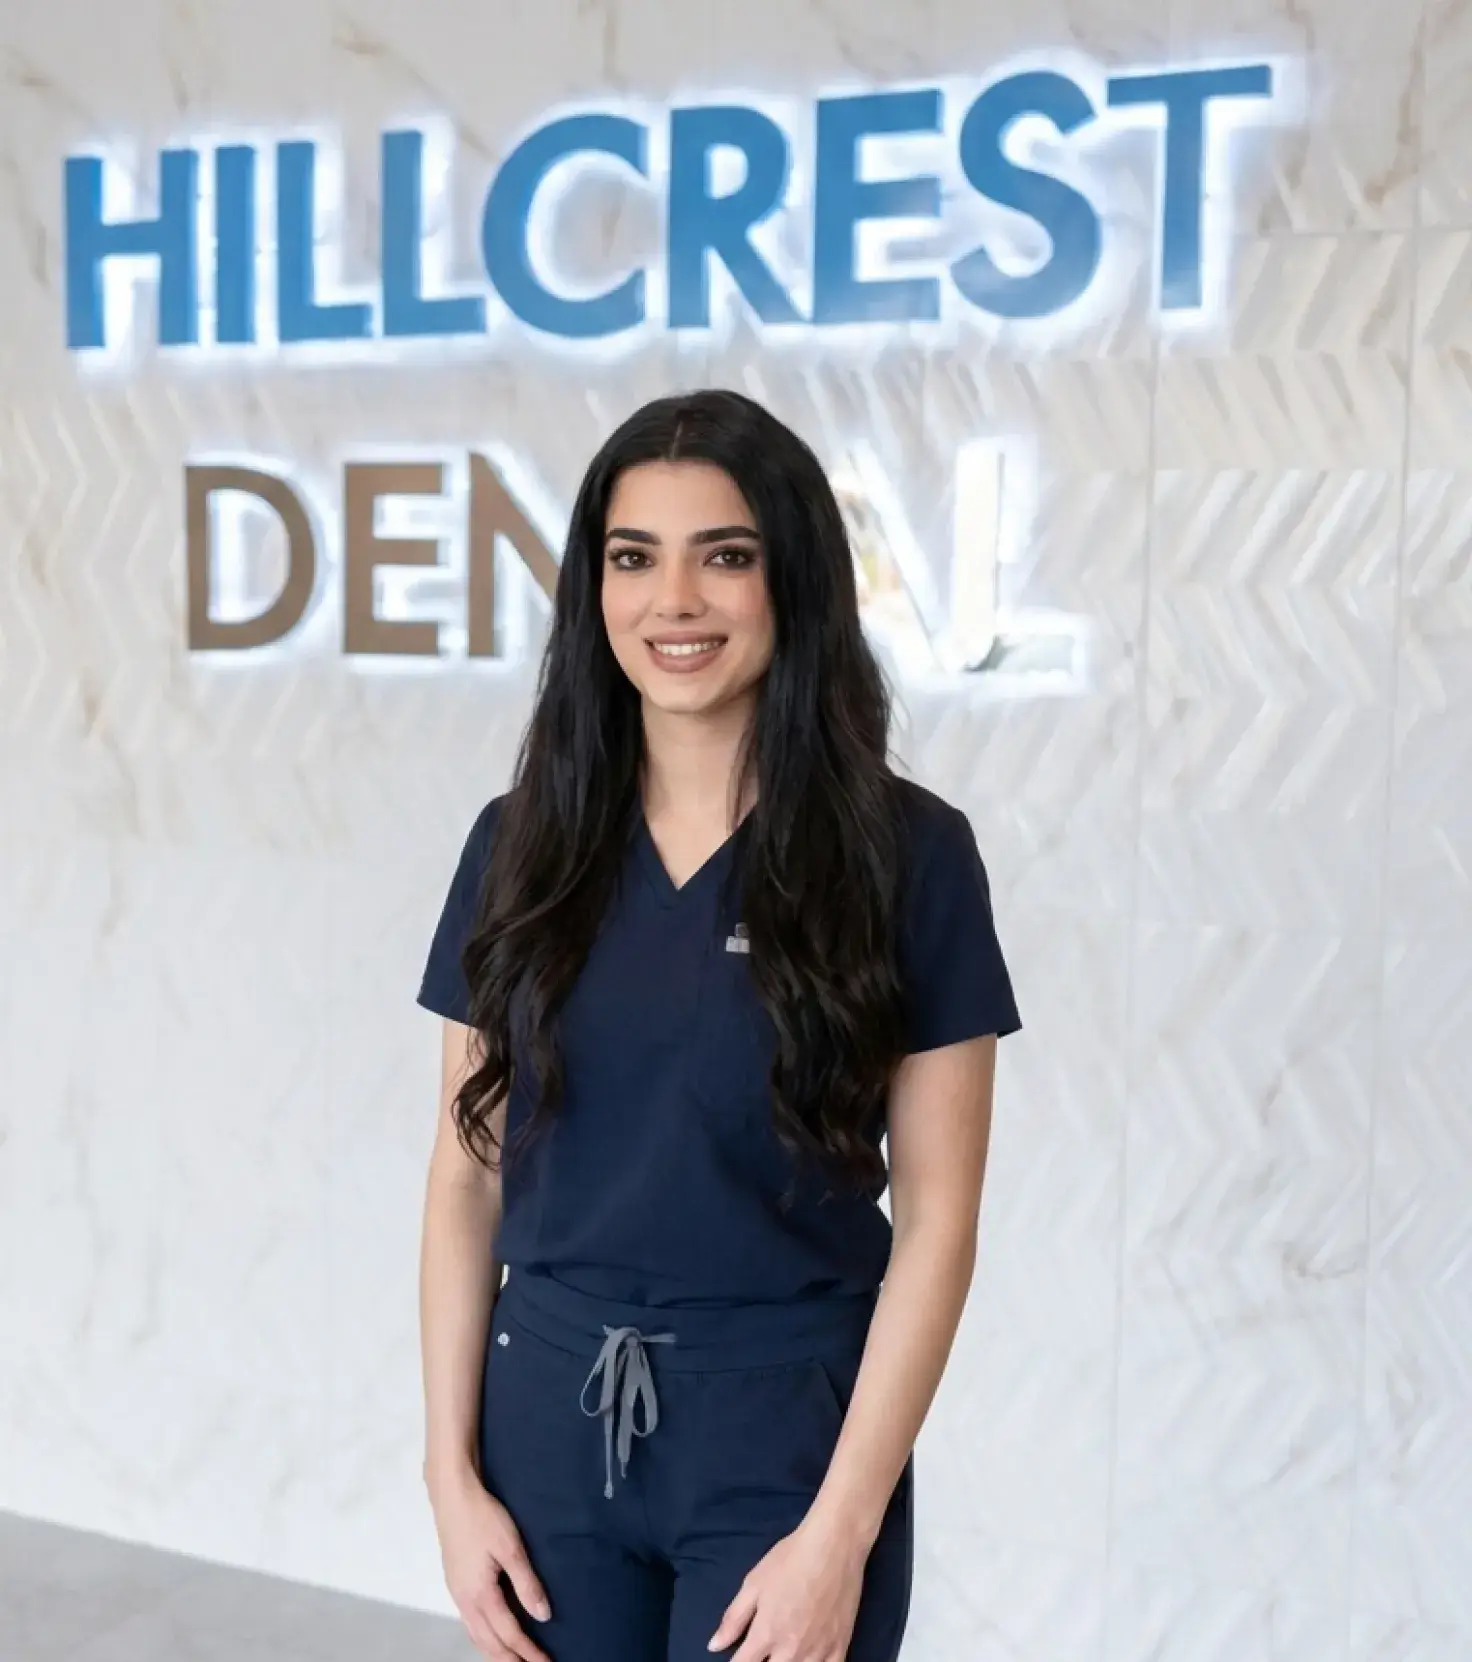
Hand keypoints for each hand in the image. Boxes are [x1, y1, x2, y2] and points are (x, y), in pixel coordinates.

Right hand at [429, 1467, 553, 1661]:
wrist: (453, 1497)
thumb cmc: (483, 1518)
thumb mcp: (511, 1548)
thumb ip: (526, 1583)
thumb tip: (543, 1616)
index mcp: (480, 1595)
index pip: (509, 1633)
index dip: (528, 1652)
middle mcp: (465, 1601)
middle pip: (489, 1643)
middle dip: (511, 1660)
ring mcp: (457, 1593)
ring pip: (476, 1635)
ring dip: (495, 1652)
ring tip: (513, 1660)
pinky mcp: (455, 1583)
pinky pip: (470, 1622)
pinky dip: (484, 1637)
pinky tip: (493, 1633)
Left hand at [707, 1511, 869, 1660]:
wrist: (833, 1545)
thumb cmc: (789, 1560)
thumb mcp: (754, 1583)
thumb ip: (733, 1618)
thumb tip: (714, 1646)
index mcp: (766, 1634)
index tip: (739, 1658)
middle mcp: (791, 1650)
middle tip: (762, 1653)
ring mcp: (818, 1652)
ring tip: (782, 1656)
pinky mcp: (840, 1647)